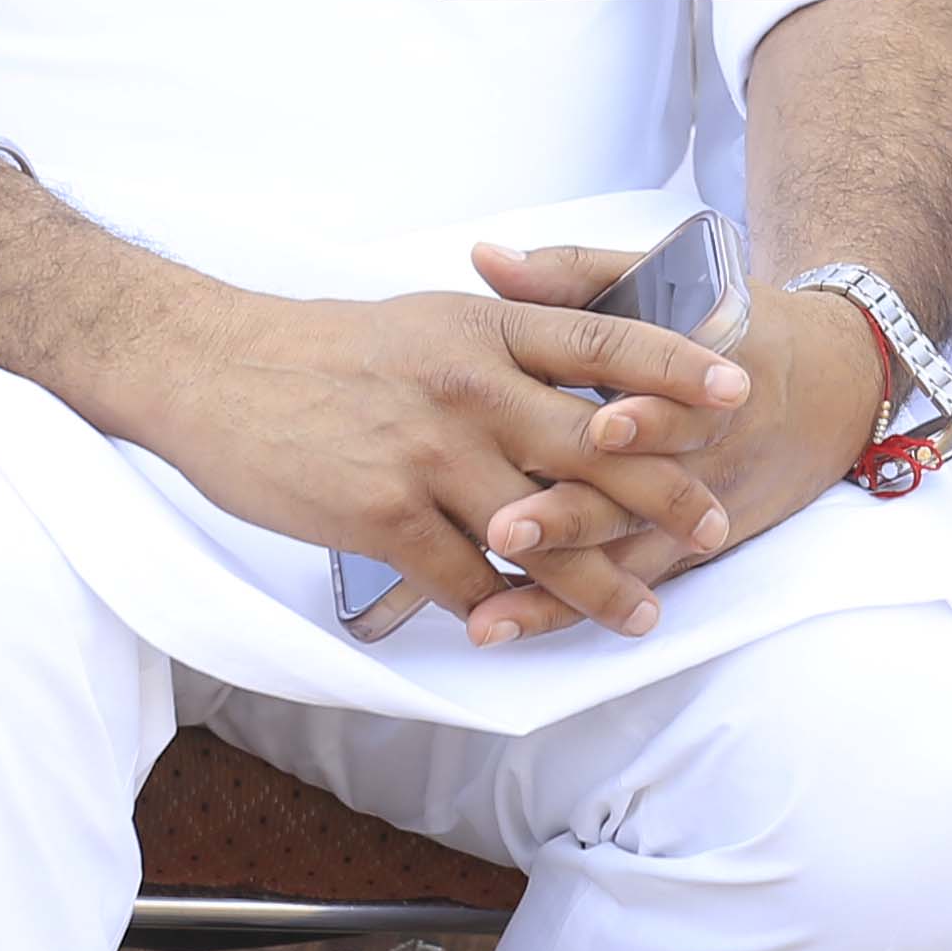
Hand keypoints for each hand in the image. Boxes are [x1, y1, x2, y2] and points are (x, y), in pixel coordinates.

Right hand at [128, 274, 749, 648]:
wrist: (213, 369)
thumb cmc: (322, 349)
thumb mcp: (427, 318)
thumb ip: (503, 338)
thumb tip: (578, 367)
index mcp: (487, 325)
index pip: (603, 341)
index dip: (677, 367)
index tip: (738, 391)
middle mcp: (471, 384)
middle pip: (594, 446)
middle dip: (663, 494)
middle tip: (712, 530)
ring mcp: (430, 452)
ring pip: (541, 532)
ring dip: (597, 582)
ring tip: (641, 615)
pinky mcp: (385, 514)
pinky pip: (465, 579)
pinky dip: (498, 611)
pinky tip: (522, 632)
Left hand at [443, 252, 893, 643]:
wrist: (834, 387)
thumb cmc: (730, 323)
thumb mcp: (664, 281)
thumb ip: (571, 273)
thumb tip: (483, 257)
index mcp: (706, 372)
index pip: (682, 398)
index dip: (647, 417)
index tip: (601, 424)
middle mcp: (706, 451)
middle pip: (642, 494)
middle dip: (573, 515)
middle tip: (504, 527)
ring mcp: (695, 508)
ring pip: (627, 554)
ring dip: (558, 587)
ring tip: (491, 610)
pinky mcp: (683, 547)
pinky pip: (621, 585)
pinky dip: (563, 612)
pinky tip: (502, 627)